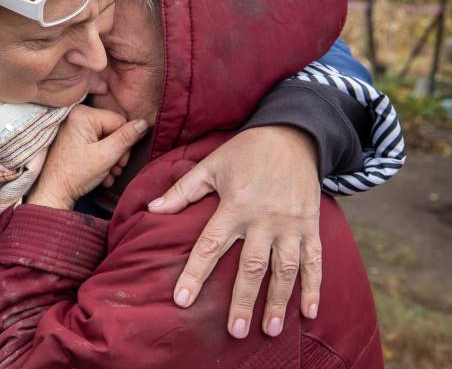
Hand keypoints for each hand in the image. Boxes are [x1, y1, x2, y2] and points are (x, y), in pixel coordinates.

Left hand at [25, 105, 147, 209]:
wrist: (53, 192)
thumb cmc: (75, 174)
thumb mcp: (106, 156)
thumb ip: (126, 138)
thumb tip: (144, 123)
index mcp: (83, 114)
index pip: (119, 121)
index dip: (125, 142)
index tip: (120, 162)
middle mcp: (77, 115)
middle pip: (113, 129)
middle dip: (118, 152)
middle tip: (115, 169)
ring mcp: (74, 127)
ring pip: (107, 138)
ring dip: (112, 158)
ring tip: (108, 173)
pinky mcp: (74, 138)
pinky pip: (96, 142)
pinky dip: (102, 158)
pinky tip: (101, 173)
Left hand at [147, 126, 321, 338]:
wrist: (293, 135)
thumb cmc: (245, 151)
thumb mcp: (211, 165)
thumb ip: (182, 190)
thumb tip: (152, 209)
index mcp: (235, 205)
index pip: (210, 245)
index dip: (195, 274)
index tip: (182, 300)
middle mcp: (264, 219)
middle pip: (251, 266)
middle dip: (243, 300)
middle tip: (234, 331)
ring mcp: (291, 224)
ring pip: (286, 269)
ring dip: (279, 301)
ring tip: (271, 329)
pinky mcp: (311, 226)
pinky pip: (315, 261)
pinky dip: (314, 287)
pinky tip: (310, 312)